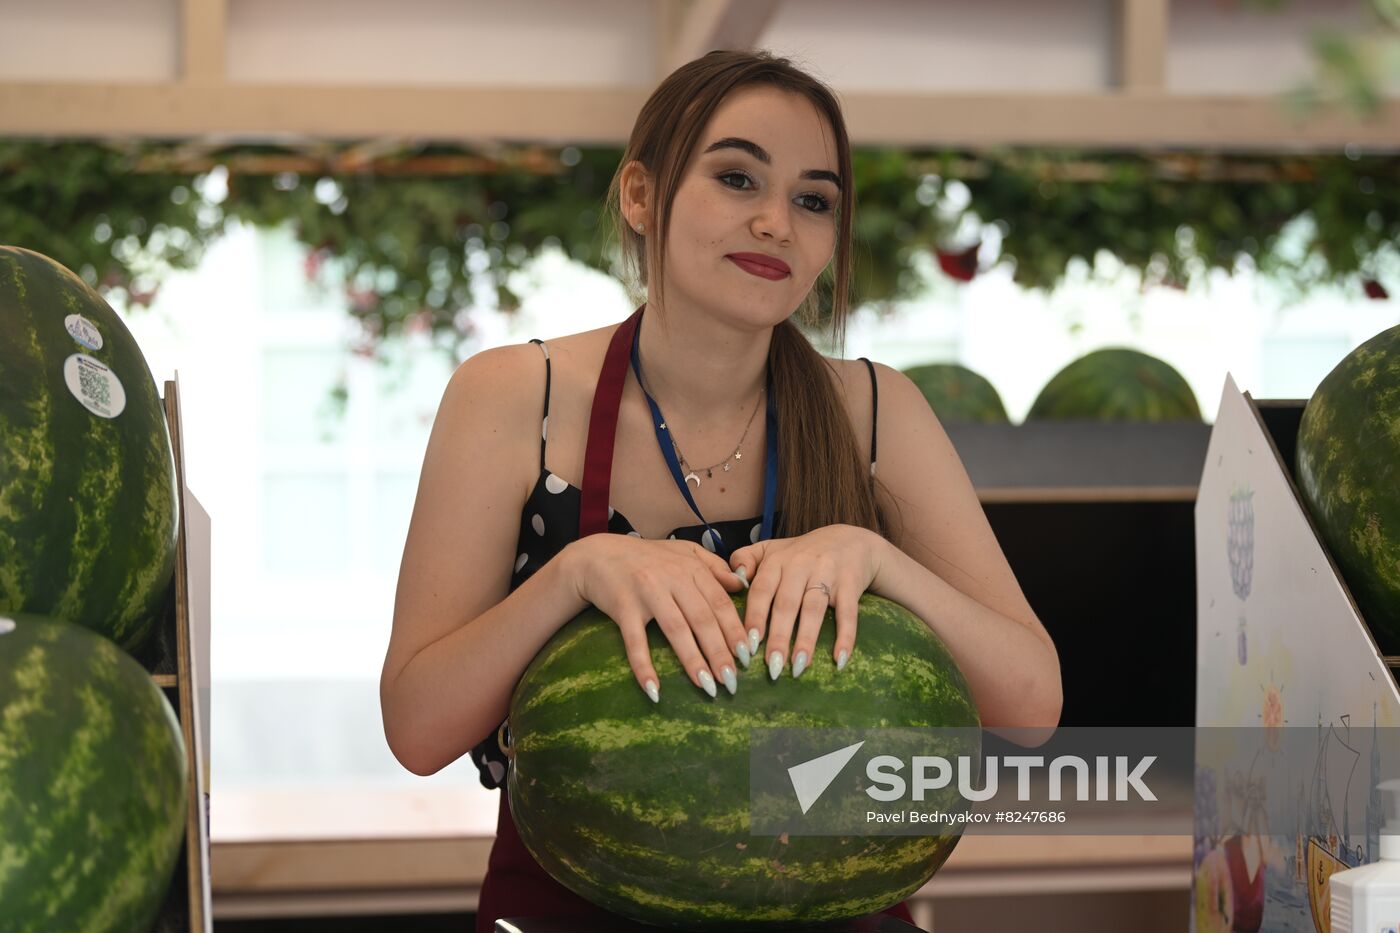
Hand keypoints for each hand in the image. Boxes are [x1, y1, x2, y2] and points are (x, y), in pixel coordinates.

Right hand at [564, 534, 749, 702]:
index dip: (735, 630)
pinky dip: (644, 666)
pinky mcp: (623, 607)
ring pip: (676, 630)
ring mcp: (647, 592)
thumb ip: (713, 567)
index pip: (720, 602)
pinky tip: (654, 690)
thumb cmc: (646, 557)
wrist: (598, 555)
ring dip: (693, 661)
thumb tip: (741, 586)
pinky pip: (635, 641)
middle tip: (733, 681)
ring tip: (708, 686)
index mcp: (690, 567)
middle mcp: (672, 578)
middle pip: (702, 619)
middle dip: (720, 652)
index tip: (748, 656)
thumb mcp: (683, 552)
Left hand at [727, 524, 885, 679]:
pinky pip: (848, 612)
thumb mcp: (772, 549)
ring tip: (799, 667)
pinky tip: (839, 659)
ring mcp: (827, 573)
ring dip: (806, 639)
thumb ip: (745, 560)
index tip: (748, 645)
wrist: (850, 540)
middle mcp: (800, 565)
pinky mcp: (851, 583)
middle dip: (779, 636)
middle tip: (772, 666)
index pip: (761, 591)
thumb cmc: (802, 553)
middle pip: (786, 604)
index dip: (755, 618)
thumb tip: (732, 582)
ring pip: (814, 609)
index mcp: (777, 560)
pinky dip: (845, 636)